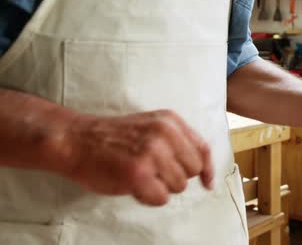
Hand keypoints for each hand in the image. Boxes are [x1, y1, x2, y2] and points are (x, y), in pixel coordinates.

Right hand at [53, 110, 212, 205]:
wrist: (76, 139)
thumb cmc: (113, 138)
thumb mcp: (150, 126)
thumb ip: (176, 141)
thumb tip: (204, 172)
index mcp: (170, 121)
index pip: (202, 148)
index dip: (207, 169)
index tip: (208, 183)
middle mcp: (165, 134)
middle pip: (192, 170)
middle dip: (176, 176)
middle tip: (152, 171)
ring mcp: (152, 153)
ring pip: (179, 186)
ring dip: (161, 187)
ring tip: (139, 174)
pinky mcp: (139, 173)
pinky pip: (162, 198)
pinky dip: (149, 197)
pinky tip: (134, 186)